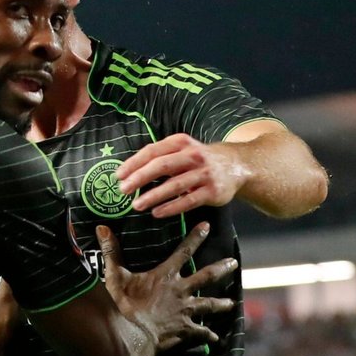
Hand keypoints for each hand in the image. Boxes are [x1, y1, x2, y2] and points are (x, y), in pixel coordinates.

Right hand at [95, 222, 236, 349]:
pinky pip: (199, 332)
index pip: (184, 251)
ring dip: (221, 304)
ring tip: (232, 303)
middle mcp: (180, 291)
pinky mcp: (183, 330)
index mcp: (166, 276)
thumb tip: (102, 227)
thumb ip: (111, 252)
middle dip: (222, 268)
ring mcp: (184, 312)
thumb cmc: (123, 305)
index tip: (207, 226)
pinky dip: (208, 335)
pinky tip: (216, 338)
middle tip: (235, 263)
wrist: (132, 334)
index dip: (195, 237)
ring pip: (208, 305)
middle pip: (206, 277)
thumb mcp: (114, 276)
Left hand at [115, 134, 246, 217]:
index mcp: (181, 143)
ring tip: (137, 205)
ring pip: (174, 185)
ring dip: (153, 196)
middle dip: (140, 178)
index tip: (119, 175)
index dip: (134, 163)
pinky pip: (189, 201)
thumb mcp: (182, 150)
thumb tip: (129, 172)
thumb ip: (160, 157)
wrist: (236, 165)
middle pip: (162, 166)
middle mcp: (193, 156)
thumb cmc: (200, 160)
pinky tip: (157, 213)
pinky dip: (171, 207)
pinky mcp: (212, 191)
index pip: (153, 151)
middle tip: (123, 190)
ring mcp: (204, 174)